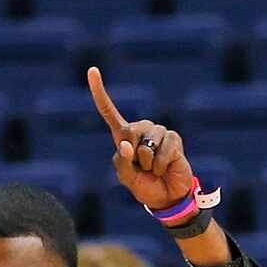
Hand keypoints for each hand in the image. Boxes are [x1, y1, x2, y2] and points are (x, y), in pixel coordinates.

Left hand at [88, 67, 197, 210]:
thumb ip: (123, 162)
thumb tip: (126, 144)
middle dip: (134, 155)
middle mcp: (140, 129)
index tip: (92, 70)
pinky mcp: (173, 138)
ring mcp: (158, 132)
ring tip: (155, 168)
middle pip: (129, 132)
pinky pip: (163, 151)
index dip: (99, 92)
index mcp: (123, 136)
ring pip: (146, 144)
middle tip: (143, 167)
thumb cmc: (145, 186)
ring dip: (149, 163)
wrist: (168, 196)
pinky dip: (161, 165)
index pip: (108, 111)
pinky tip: (166, 167)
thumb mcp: (127, 178)